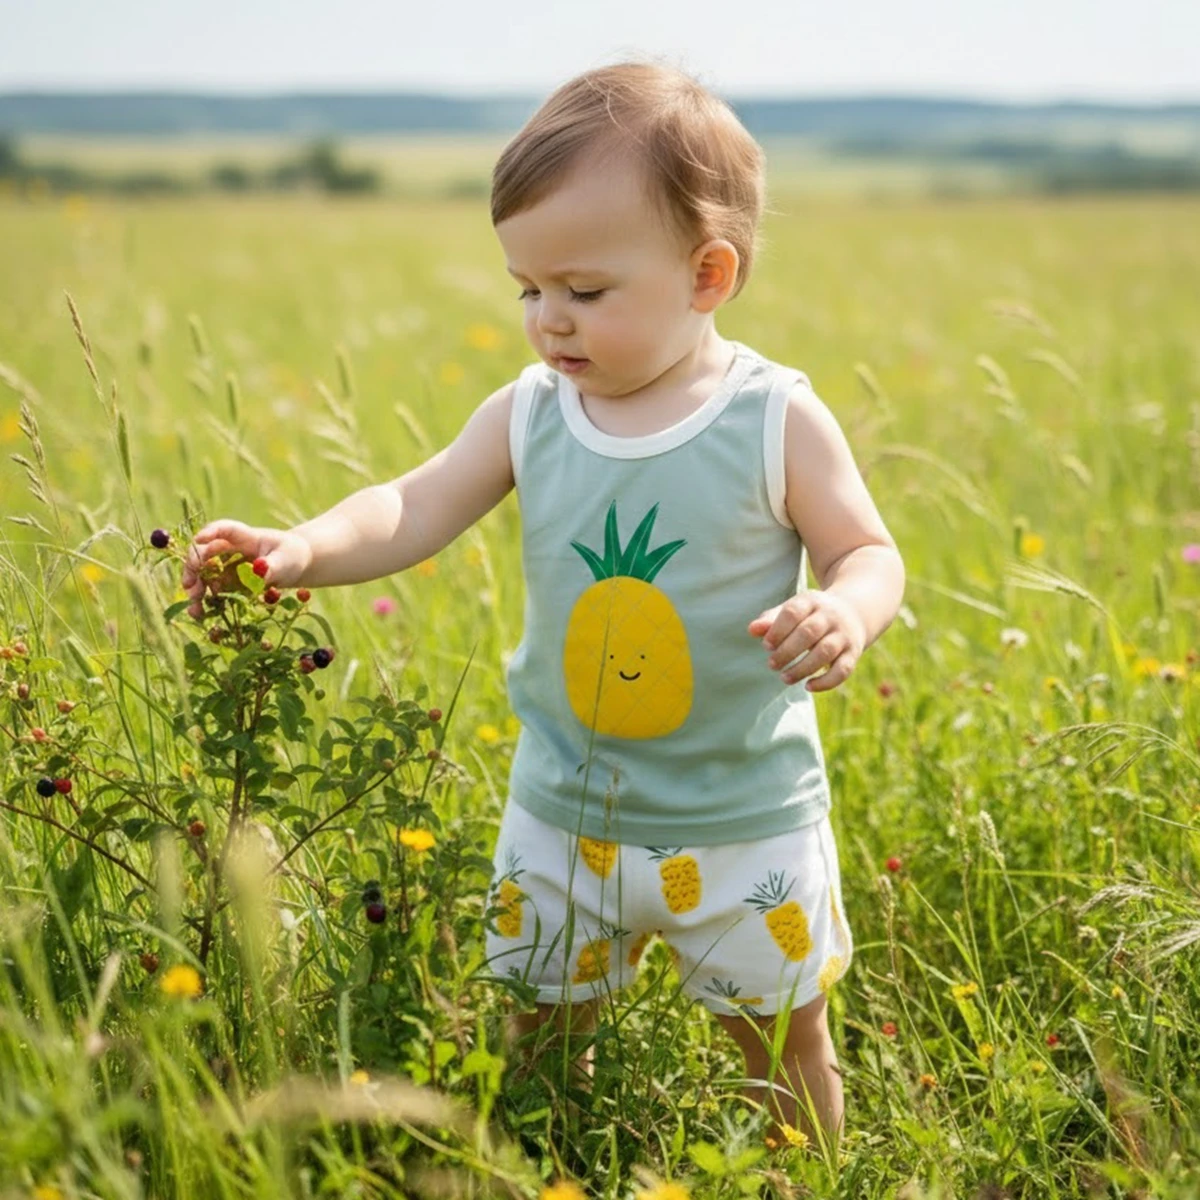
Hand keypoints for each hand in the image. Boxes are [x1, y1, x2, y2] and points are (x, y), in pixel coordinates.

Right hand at [181, 520, 311, 619]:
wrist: (295, 566)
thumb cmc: (291, 555)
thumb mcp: (285, 560)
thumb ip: (272, 565)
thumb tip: (258, 571)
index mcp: (245, 537)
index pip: (225, 529)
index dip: (210, 532)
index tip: (198, 540)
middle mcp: (230, 549)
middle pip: (205, 552)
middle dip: (194, 567)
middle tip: (189, 585)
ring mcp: (227, 566)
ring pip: (204, 574)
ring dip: (196, 589)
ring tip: (194, 608)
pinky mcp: (228, 582)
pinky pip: (213, 591)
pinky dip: (206, 602)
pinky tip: (201, 614)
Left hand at [748, 590, 866, 692]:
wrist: (855, 612)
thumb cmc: (812, 614)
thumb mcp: (794, 610)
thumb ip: (771, 619)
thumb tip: (751, 630)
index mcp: (812, 601)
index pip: (793, 612)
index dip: (777, 630)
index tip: (766, 645)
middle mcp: (831, 616)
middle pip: (809, 632)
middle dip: (787, 651)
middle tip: (771, 664)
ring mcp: (844, 634)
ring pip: (825, 652)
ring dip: (802, 668)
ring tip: (784, 678)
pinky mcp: (853, 653)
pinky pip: (843, 669)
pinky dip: (826, 682)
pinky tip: (808, 686)